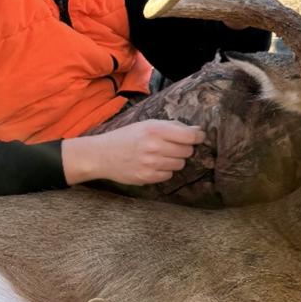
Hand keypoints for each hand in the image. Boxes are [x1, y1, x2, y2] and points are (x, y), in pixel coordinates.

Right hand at [61, 120, 205, 185]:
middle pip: (187, 151)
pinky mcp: (148, 177)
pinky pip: (168, 175)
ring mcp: (151, 164)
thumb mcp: (146, 124)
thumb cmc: (126, 137)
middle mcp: (155, 147)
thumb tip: (196, 131)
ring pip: (179, 164)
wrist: (102, 155)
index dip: (197, 137)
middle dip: (183, 148)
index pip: (189, 137)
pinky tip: (153, 165)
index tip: (198, 137)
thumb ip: (171, 126)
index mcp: (155, 130)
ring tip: (161, 155)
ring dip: (174, 160)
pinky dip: (165, 170)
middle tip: (172, 145)